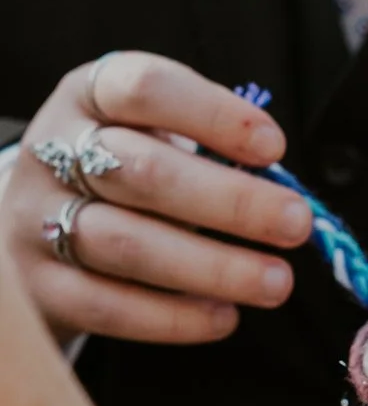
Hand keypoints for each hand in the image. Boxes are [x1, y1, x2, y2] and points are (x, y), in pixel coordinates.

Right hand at [0, 52, 311, 345]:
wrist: (34, 222)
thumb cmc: (122, 168)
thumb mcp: (151, 133)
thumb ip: (206, 149)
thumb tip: (279, 190)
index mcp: (89, 96)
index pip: (145, 89)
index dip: (213, 115)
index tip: (274, 148)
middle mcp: (52, 151)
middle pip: (143, 172)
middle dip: (231, 201)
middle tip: (296, 223)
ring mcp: (36, 220)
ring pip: (126, 244)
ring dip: (212, 266)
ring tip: (276, 281)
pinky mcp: (40, 287)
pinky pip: (107, 306)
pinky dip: (173, 316)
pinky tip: (224, 315)